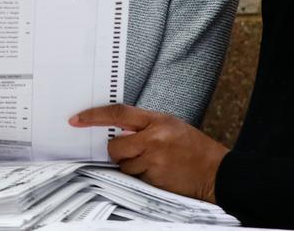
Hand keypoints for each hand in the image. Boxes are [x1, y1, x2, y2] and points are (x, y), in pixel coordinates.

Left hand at [70, 104, 227, 202]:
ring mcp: (154, 162)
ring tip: (154, 163)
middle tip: (133, 151)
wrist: (217, 172)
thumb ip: (145, 126)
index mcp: (158, 121)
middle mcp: (154, 139)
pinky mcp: (155, 180)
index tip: (76, 120)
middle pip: (115, 146)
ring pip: (123, 166)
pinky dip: (141, 177)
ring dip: (132, 166)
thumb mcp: (171, 126)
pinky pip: (135, 179)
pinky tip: (158, 173)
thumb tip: (116, 130)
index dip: (94, 116)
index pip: (119, 114)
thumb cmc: (194, 147)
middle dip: (118, 151)